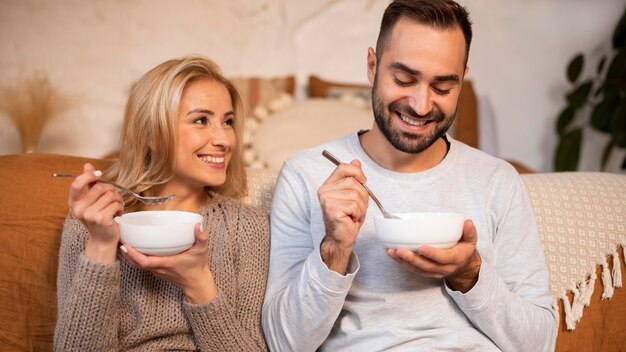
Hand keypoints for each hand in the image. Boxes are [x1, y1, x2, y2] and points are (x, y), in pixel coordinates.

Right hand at [68, 163, 123, 262]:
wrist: (102, 239)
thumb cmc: (98, 218)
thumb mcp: (91, 201)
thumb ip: (89, 184)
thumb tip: (88, 165)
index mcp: (74, 203)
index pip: (77, 184)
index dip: (88, 176)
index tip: (99, 174)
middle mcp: (79, 209)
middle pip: (100, 187)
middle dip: (112, 190)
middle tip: (114, 198)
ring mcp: (89, 215)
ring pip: (110, 195)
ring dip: (118, 199)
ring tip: (117, 206)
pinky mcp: (101, 219)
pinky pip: (115, 204)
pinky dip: (120, 207)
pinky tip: (118, 213)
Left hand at [119, 223, 217, 303]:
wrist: (196, 283)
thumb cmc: (197, 267)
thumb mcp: (202, 251)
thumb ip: (201, 238)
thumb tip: (198, 225)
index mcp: (167, 263)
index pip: (145, 262)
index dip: (133, 255)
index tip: (126, 246)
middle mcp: (158, 268)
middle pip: (136, 264)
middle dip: (125, 254)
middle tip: (118, 241)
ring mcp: (156, 271)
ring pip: (137, 265)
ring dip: (128, 256)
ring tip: (122, 243)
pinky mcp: (156, 271)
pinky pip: (141, 265)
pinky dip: (134, 258)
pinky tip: (133, 249)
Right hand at [317, 160, 368, 274]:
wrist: (341, 238)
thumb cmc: (347, 218)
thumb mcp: (353, 195)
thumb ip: (353, 178)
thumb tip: (356, 162)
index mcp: (328, 185)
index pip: (343, 167)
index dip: (356, 172)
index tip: (363, 181)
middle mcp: (324, 190)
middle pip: (353, 182)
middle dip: (362, 196)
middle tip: (357, 208)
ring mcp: (327, 199)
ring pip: (356, 195)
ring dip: (361, 207)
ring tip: (354, 214)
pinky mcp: (331, 208)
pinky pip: (354, 206)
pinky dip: (358, 214)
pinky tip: (351, 219)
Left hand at [386, 220, 481, 292]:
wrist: (464, 267)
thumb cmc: (464, 250)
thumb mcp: (471, 241)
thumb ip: (469, 232)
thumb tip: (467, 222)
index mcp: (455, 259)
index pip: (443, 258)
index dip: (432, 254)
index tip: (421, 248)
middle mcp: (444, 268)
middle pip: (426, 265)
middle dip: (412, 259)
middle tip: (400, 251)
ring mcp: (434, 272)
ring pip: (418, 269)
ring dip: (403, 261)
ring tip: (391, 252)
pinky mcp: (426, 273)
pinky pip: (414, 269)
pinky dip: (402, 263)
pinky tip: (393, 255)